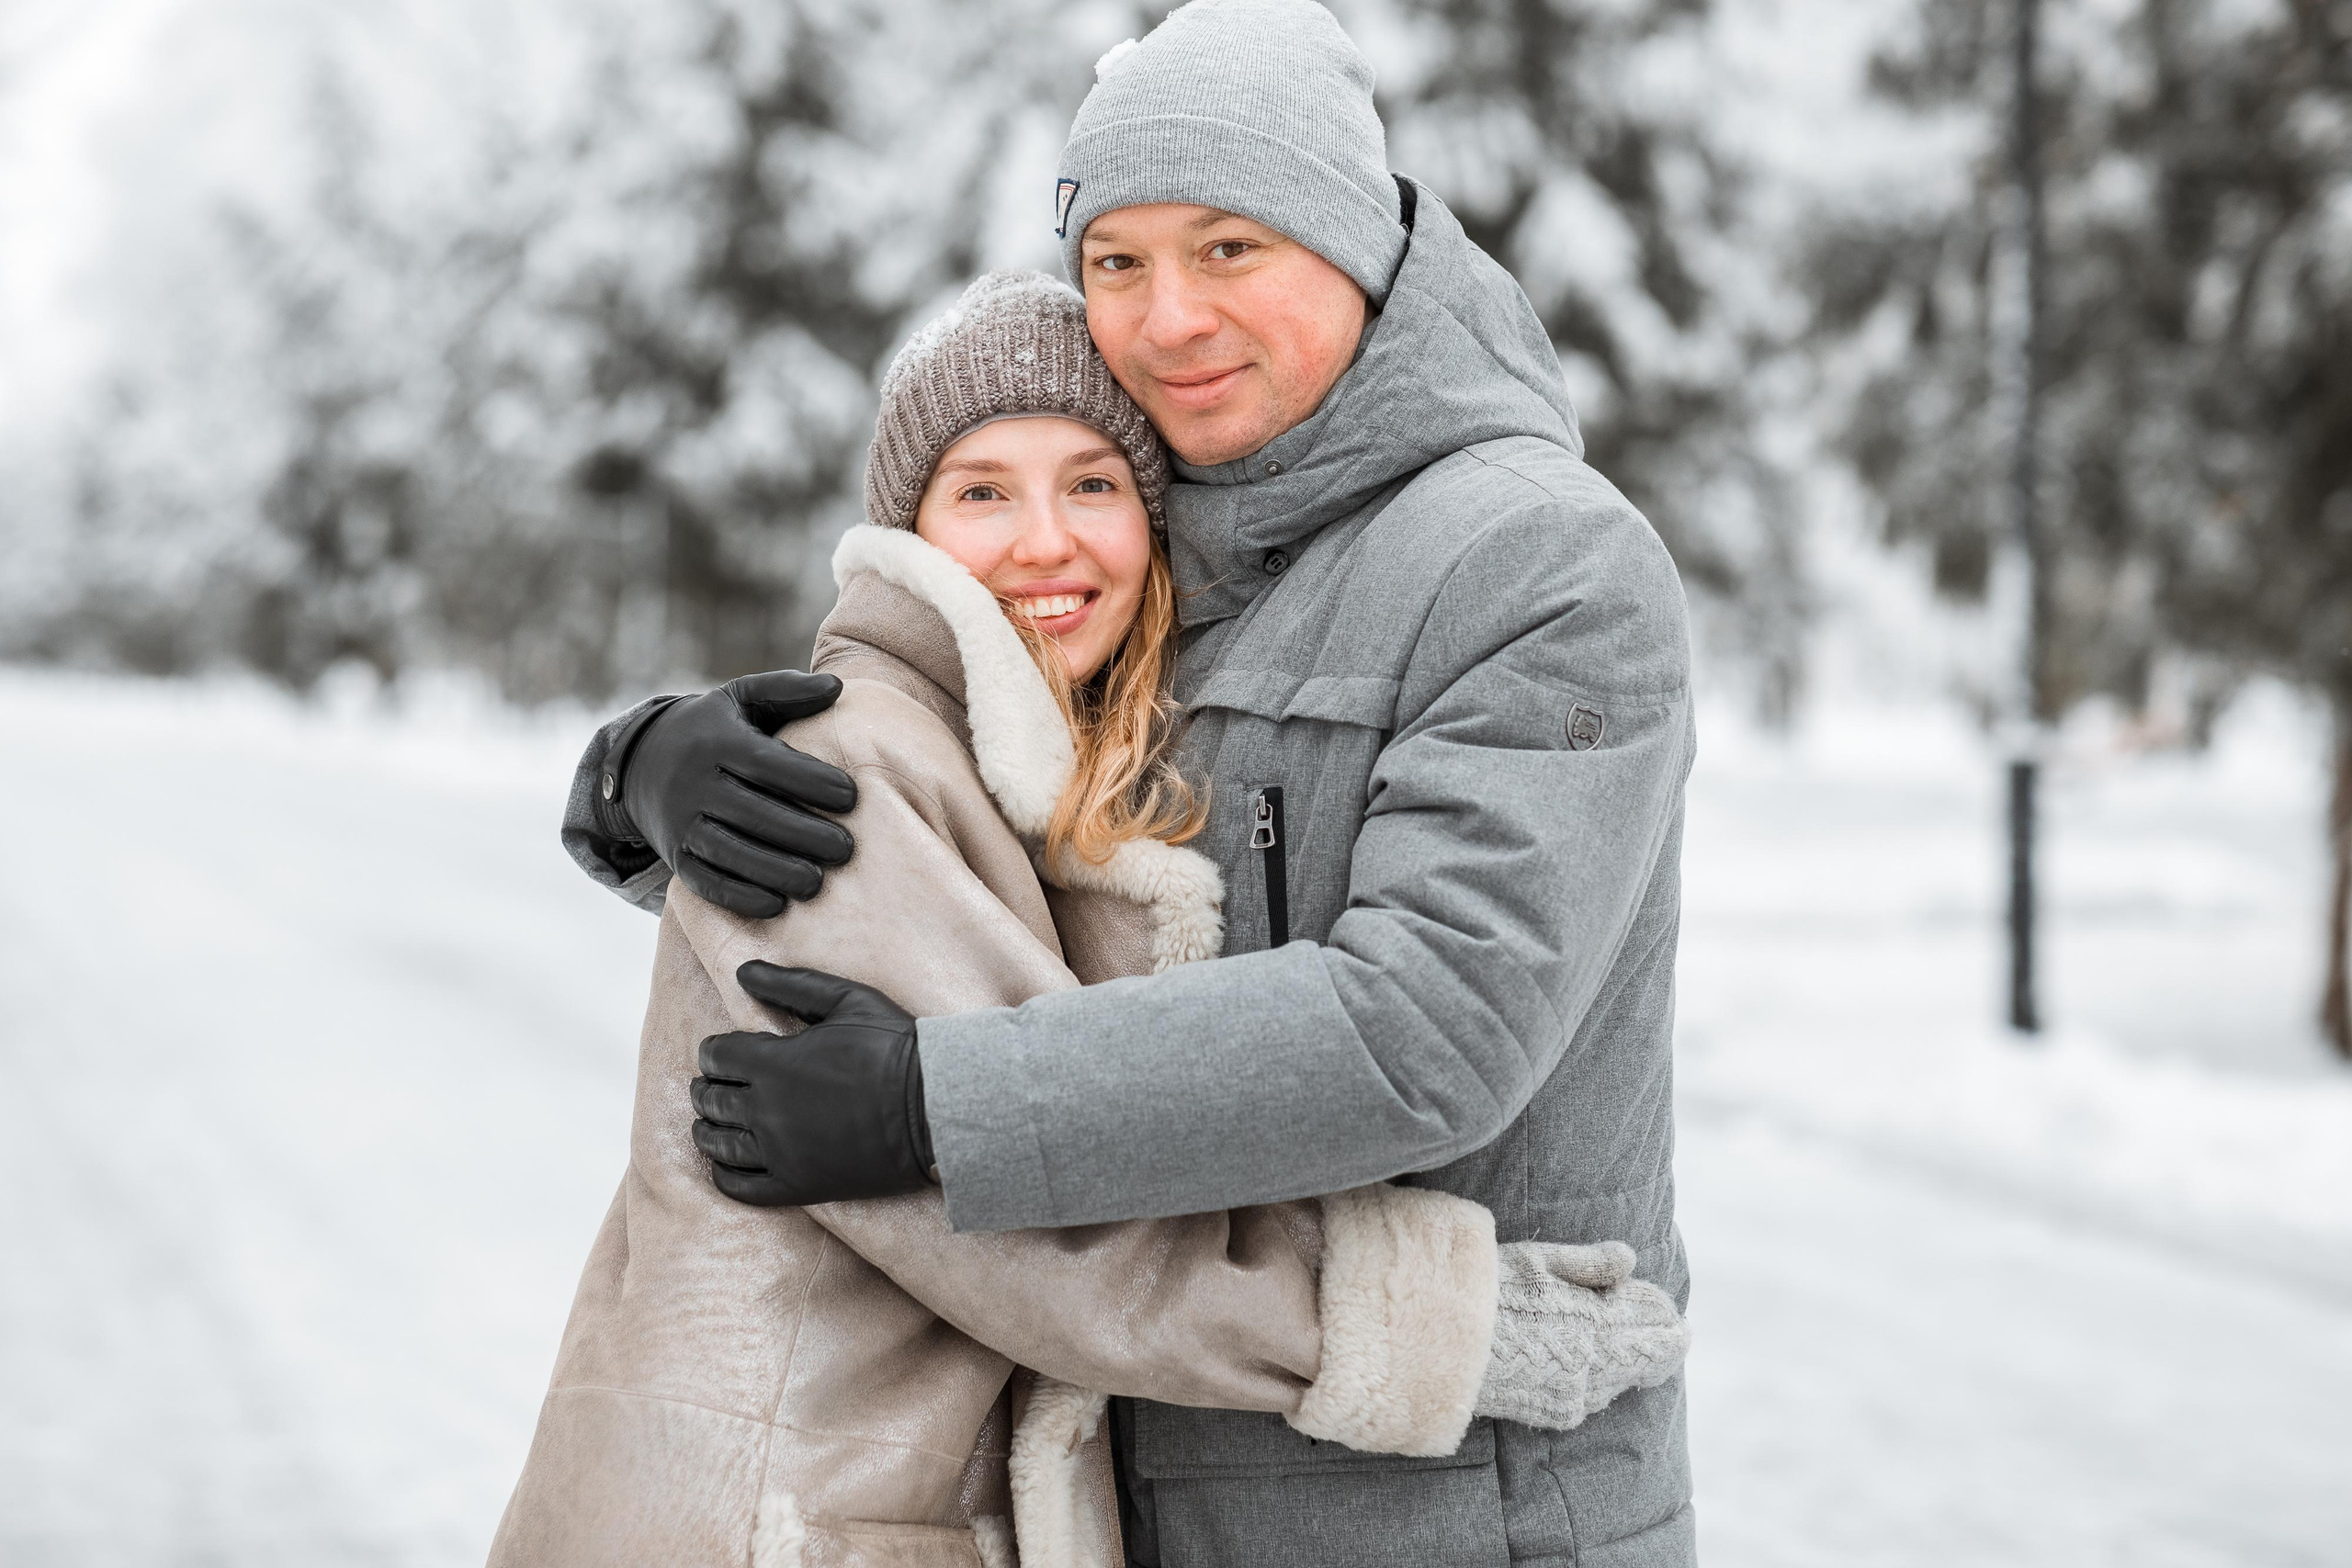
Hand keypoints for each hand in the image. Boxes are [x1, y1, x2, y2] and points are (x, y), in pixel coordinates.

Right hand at [610, 671, 858, 918]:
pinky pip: (706, 881)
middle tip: (846, 850)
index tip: (852, 797)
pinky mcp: (675, 857)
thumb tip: (837, 687)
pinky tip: (776, 904)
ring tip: (817, 884)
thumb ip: (787, 690)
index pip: (766, 763)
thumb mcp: (741, 698)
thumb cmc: (714, 729)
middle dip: (801, 834)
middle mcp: (693, 783)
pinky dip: (739, 897)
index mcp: (716, 742)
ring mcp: (680, 823)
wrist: (641, 764)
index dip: (809, 781)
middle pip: (751, 813)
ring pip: (729, 852)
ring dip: (774, 871)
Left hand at [688, 962, 933, 1205]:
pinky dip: (724, 1176)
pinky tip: (726, 1164)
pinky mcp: (798, 1186)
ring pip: (718, 1145)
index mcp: (772, 1063)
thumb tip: (744, 971)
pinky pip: (741, 1187)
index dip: (716, 1051)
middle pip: (711, 1100)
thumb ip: (790, 984)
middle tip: (715, 1085)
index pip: (716, 1057)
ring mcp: (780, 1153)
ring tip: (713, 1124)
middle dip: (709, 1088)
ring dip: (708, 1130)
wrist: (936, 1108)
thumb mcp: (847, 1000)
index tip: (726, 1051)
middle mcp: (766, 1111)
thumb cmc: (895, 1048)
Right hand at [1472, 1241, 1686, 1431]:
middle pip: (1652, 1357)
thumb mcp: (1536, 1261)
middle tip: (1679, 1336)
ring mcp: (1577, 1393)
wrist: (1441, 1344)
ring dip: (1636, 1364)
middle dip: (1667, 1344)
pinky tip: (1601, 1371)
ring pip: (1626, 1380)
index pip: (1653, 1319)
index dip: (1665, 1313)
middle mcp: (1594, 1363)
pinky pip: (1597, 1399)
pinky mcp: (1559, 1413)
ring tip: (1650, 1353)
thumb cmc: (1485, 1290)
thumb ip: (1589, 1263)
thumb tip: (1630, 1259)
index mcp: (1594, 1319)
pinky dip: (1605, 1383)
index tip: (1673, 1312)